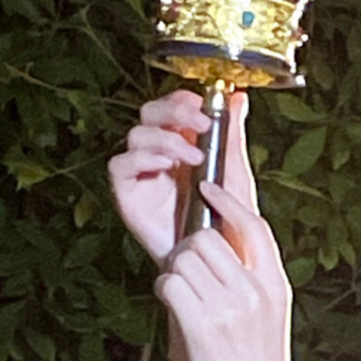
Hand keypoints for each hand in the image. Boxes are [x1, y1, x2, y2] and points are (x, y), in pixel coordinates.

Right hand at [109, 89, 258, 267]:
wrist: (215, 263)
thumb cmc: (223, 221)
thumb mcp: (234, 174)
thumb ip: (232, 136)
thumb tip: (239, 97)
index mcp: (185, 144)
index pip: (173, 107)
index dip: (184, 99)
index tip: (204, 102)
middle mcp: (160, 153)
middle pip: (150, 113)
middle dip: (173, 110)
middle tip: (201, 123)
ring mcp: (143, 172)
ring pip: (137, 134)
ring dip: (166, 137)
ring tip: (193, 157)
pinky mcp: (128, 193)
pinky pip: (120, 164)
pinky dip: (142, 157)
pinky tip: (165, 164)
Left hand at [153, 181, 293, 360]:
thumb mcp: (269, 317)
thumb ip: (253, 280)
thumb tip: (222, 245)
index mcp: (275, 286)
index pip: (254, 226)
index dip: (228, 202)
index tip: (208, 187)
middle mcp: (255, 292)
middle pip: (207, 240)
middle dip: (189, 251)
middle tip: (188, 273)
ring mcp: (229, 308)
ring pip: (183, 260)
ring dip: (175, 274)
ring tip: (184, 299)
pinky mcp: (202, 325)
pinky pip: (169, 284)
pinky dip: (164, 292)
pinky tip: (175, 310)